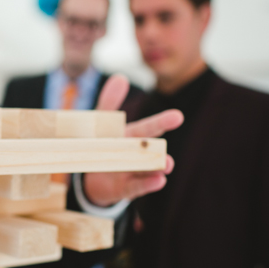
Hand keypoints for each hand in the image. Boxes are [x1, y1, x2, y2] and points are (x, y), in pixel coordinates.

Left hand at [83, 75, 183, 206]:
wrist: (90, 178)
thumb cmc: (101, 146)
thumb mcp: (100, 124)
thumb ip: (109, 102)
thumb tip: (120, 77)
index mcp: (130, 137)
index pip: (147, 128)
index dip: (161, 122)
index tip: (178, 115)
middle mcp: (135, 155)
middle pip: (149, 150)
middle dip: (161, 147)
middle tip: (175, 140)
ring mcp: (131, 173)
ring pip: (147, 170)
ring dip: (157, 167)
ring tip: (167, 164)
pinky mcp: (124, 190)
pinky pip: (136, 187)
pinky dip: (146, 184)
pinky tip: (159, 181)